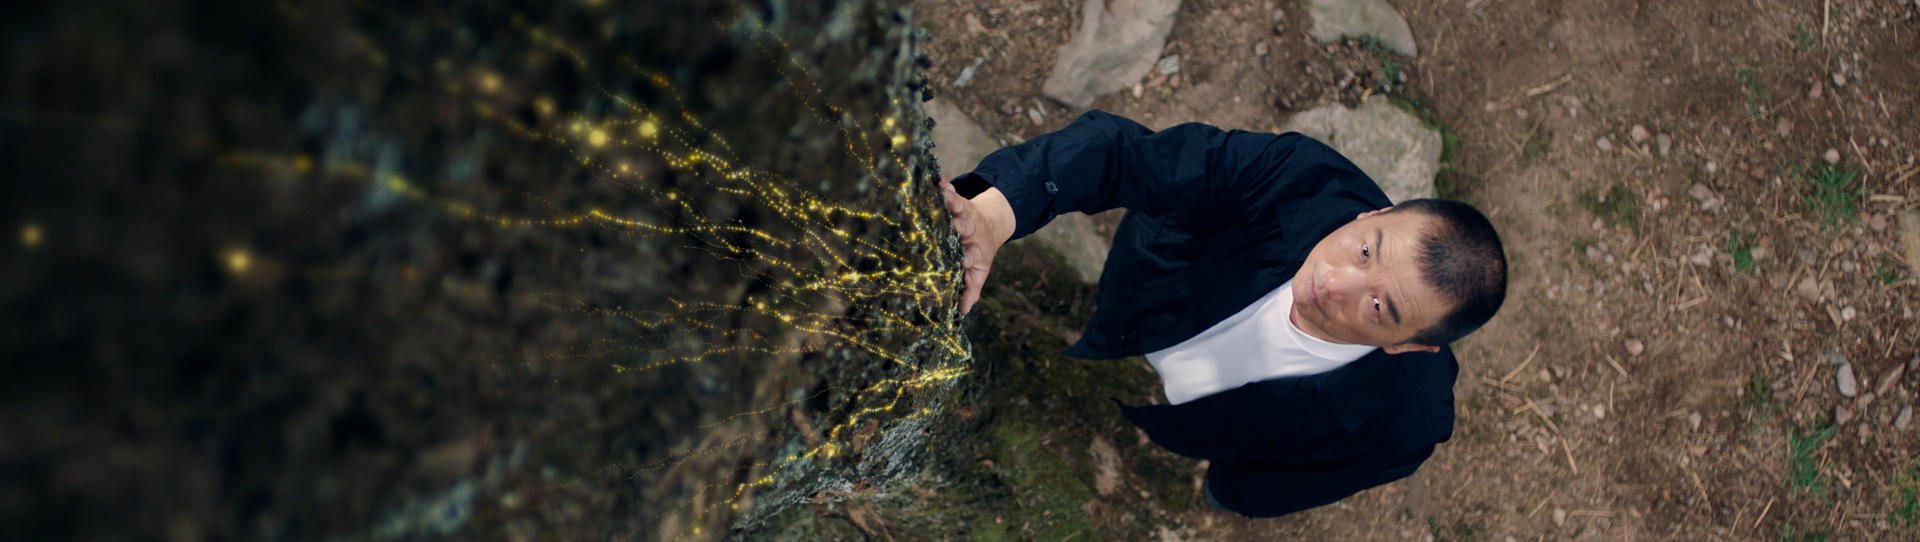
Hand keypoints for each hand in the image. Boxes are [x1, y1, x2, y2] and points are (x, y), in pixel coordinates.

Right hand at [939, 177, 1014, 314]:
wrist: (991, 225)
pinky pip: (950, 191)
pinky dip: (943, 184)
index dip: (965, 259)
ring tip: (938, 192)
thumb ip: (971, 290)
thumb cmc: (980, 253)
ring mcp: (963, 214)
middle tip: (947, 227)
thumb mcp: (979, 272)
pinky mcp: (957, 200)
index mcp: (974, 250)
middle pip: (962, 229)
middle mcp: (968, 231)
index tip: (960, 262)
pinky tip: (935, 177)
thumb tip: (963, 311)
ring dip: (948, 200)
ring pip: (956, 207)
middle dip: (955, 227)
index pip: (969, 256)